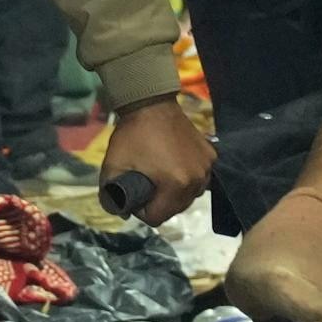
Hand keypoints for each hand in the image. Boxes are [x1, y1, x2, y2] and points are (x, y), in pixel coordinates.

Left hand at [100, 98, 212, 222]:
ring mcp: (207, 168)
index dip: (141, 210)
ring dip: (175, 193)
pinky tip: (175, 166)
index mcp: (175, 185)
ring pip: (189, 196)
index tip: (135, 193)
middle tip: (147, 184)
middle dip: (159, 203)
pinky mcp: (211, 156)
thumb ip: (111, 196)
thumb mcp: (112, 166)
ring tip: (161, 176)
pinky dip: (188, 178)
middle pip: (175, 209)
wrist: (151, 103)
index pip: (157, 218)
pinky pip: (199, 179)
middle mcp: (196, 180)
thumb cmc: (132, 135)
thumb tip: (120, 212)